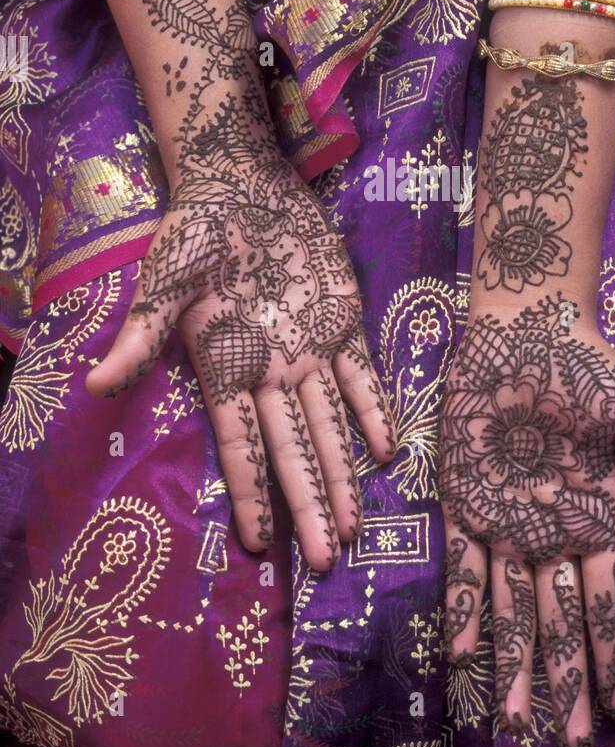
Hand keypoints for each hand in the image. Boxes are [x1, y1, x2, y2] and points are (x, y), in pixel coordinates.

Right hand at [87, 154, 395, 567]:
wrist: (240, 184)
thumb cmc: (194, 232)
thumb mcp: (164, 282)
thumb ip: (141, 337)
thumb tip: (95, 387)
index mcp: (225, 368)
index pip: (241, 445)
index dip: (253, 493)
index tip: (259, 547)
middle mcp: (270, 371)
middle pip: (294, 450)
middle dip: (309, 505)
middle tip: (328, 562)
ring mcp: (308, 349)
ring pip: (330, 425)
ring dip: (343, 474)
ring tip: (356, 529)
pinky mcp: (339, 321)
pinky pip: (360, 374)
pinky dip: (374, 407)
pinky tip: (388, 450)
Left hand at [439, 296, 614, 746]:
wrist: (526, 333)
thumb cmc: (589, 372)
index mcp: (599, 522)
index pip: (607, 605)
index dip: (611, 656)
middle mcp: (552, 535)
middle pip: (560, 623)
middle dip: (563, 680)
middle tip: (564, 742)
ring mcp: (507, 524)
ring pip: (511, 609)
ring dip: (513, 661)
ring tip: (513, 720)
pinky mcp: (465, 504)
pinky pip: (462, 566)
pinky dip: (462, 607)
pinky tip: (462, 652)